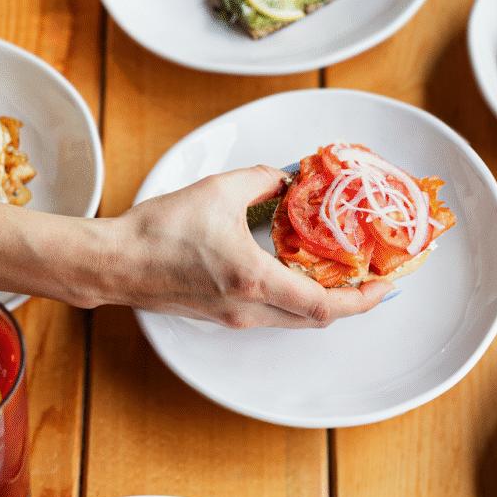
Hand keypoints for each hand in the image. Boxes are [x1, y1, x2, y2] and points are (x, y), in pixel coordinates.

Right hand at [103, 166, 392, 327]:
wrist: (112, 263)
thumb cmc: (157, 231)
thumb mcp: (218, 190)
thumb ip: (261, 179)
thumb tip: (283, 178)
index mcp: (254, 280)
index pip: (324, 305)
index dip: (362, 299)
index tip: (384, 285)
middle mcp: (249, 308)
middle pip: (316, 319)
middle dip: (352, 302)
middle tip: (371, 279)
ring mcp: (235, 317)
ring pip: (295, 319)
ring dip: (324, 301)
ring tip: (342, 274)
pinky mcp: (222, 316)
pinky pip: (273, 314)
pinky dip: (296, 299)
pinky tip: (298, 273)